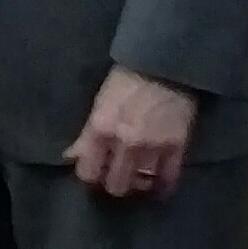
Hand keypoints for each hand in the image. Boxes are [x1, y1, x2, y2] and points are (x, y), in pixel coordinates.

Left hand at [64, 65, 196, 200]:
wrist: (165, 63)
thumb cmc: (127, 78)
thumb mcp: (99, 103)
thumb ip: (87, 134)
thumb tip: (71, 156)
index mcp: (101, 128)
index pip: (88, 172)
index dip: (91, 175)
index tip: (95, 172)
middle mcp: (124, 142)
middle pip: (115, 185)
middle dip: (114, 183)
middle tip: (117, 175)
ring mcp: (152, 147)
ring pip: (141, 185)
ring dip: (137, 184)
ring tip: (138, 178)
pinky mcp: (176, 147)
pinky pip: (168, 178)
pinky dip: (162, 186)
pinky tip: (158, 185)